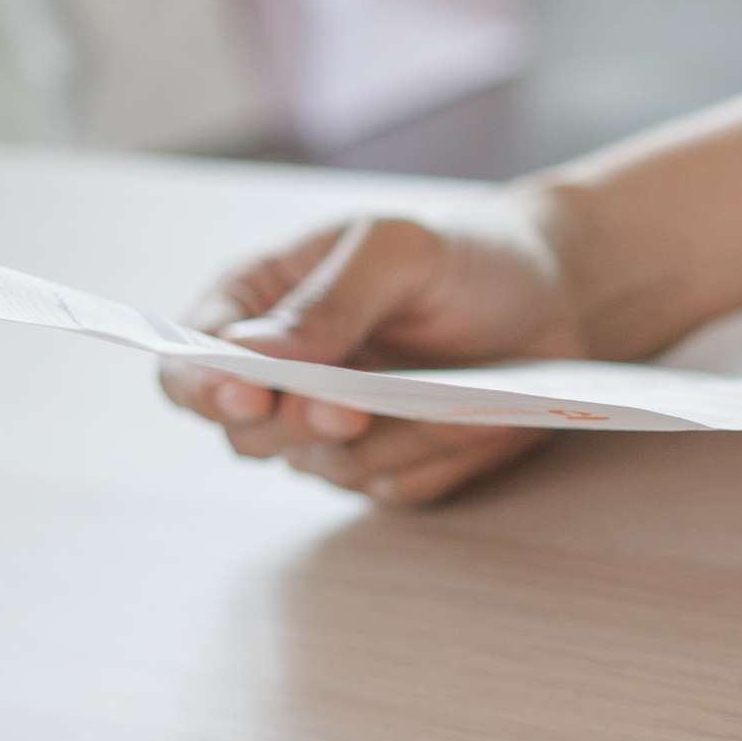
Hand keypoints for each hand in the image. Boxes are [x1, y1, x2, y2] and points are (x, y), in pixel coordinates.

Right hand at [160, 213, 589, 504]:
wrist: (551, 297)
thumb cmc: (461, 257)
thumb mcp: (400, 252)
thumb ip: (328, 301)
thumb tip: (250, 354)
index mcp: (257, 310)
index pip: (191, 370)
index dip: (206, 391)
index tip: (248, 396)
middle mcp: (284, 382)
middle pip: (248, 438)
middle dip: (301, 427)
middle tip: (350, 410)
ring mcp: (335, 432)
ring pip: (330, 470)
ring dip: (391, 440)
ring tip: (451, 400)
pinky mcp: (394, 464)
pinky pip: (397, 488)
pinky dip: (438, 459)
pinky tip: (476, 420)